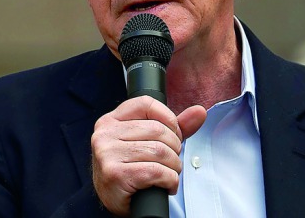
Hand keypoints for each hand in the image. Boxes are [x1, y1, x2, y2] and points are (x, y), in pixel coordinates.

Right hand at [90, 96, 207, 215]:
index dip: (168, 119)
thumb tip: (199, 112)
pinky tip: (165, 185)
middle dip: (174, 148)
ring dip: (174, 166)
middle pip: (157, 129)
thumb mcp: (146, 143)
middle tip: (171, 161)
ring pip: (159, 151)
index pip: (146, 104)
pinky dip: (170, 180)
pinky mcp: (115, 174)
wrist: (113, 200)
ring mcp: (108, 153)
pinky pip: (156, 171)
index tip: (173, 135)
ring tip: (169, 174)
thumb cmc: (129, 170)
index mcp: (111, 121)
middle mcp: (105, 134)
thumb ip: (172, 127)